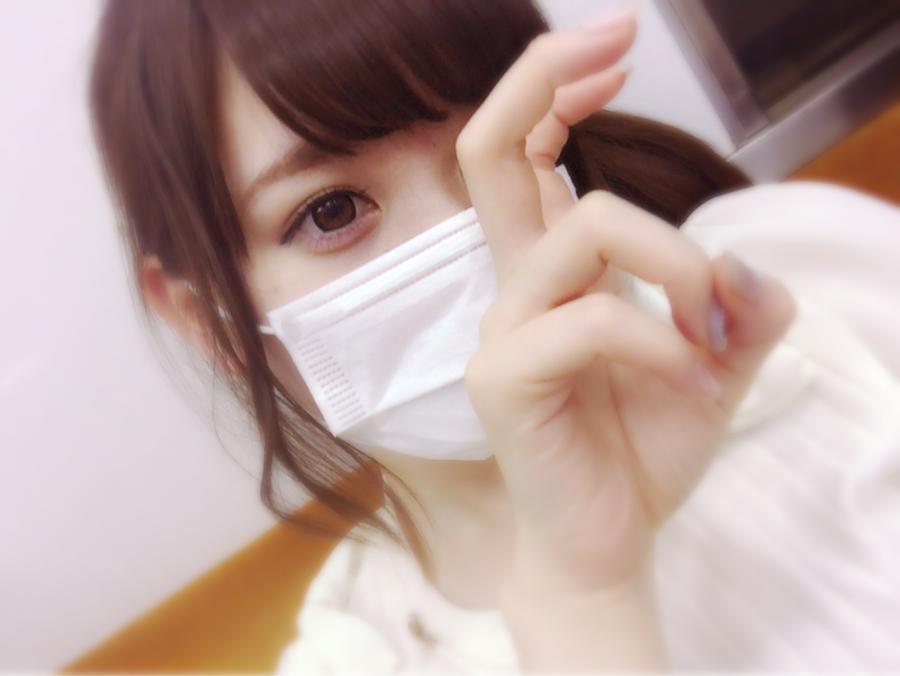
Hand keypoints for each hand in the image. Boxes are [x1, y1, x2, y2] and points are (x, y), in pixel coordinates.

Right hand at [455, 11, 796, 595]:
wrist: (609, 538)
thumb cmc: (642, 448)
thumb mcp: (715, 362)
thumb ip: (740, 305)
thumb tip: (742, 263)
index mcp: (551, 271)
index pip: (524, 152)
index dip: (555, 86)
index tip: (616, 51)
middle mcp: (514, 286)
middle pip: (488, 151)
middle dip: (544, 75)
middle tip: (620, 37)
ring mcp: (501, 329)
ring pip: (583, 228)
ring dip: (676, 258)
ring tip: (712, 324)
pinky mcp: (503, 379)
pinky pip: (592, 320)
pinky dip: (662, 338)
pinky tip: (691, 377)